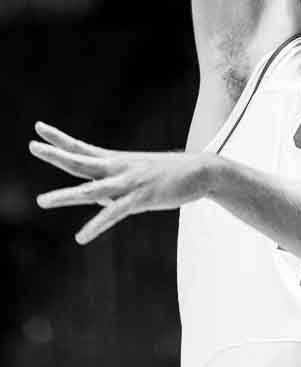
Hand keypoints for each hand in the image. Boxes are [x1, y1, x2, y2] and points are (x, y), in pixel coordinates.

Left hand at [30, 121, 214, 244]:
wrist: (202, 171)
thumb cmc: (168, 175)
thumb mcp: (136, 178)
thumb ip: (112, 188)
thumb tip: (94, 200)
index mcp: (116, 161)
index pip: (81, 147)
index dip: (59, 139)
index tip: (38, 129)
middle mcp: (119, 168)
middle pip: (80, 161)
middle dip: (55, 154)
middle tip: (32, 145)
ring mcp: (129, 182)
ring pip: (91, 190)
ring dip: (65, 196)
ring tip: (41, 201)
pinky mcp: (141, 198)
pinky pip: (114, 214)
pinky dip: (96, 225)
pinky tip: (81, 238)